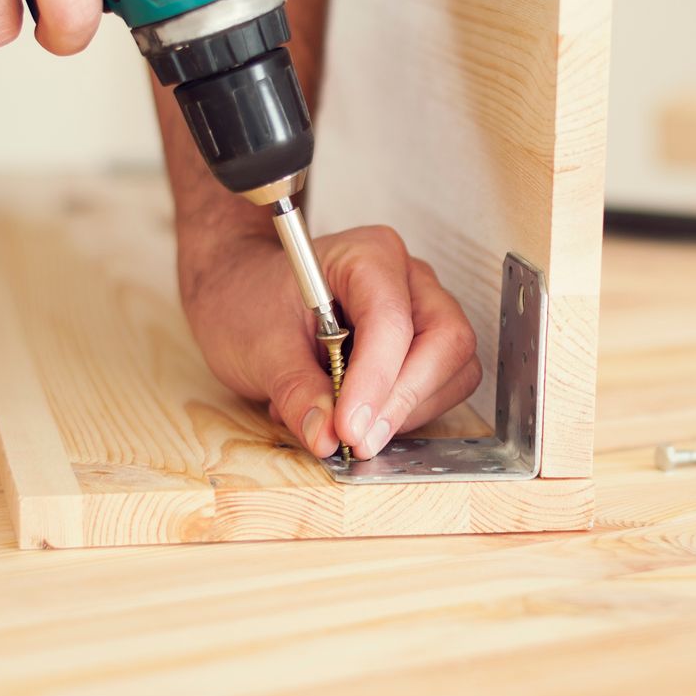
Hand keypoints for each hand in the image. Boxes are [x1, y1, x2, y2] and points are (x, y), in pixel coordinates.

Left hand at [180, 225, 481, 458]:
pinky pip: (440, 387)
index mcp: (368, 255)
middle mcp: (408, 278)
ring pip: (453, 369)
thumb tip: (327, 436)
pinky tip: (354, 413)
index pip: (392, 320)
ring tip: (340, 420)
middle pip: (445, 341)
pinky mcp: (423, 345)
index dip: (377, 381)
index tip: (350, 428)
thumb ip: (297, 390)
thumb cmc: (251, 298)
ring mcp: (422, 310)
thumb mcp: (259, 346)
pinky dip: (403, 414)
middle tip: (357, 440)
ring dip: (406, 411)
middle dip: (404, 399)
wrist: (242, 291)